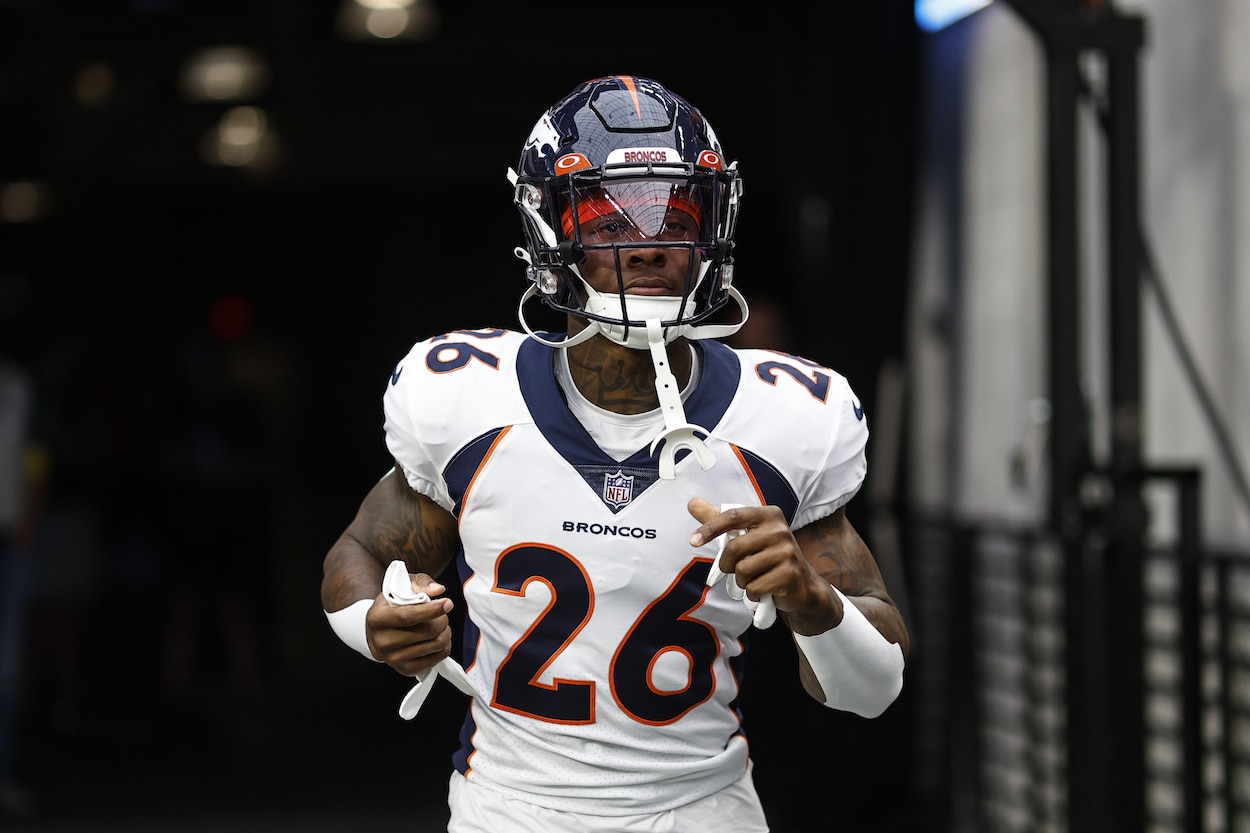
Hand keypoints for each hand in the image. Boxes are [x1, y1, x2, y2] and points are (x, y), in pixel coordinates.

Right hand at [365, 572, 454, 676]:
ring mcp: (393, 659)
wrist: (379, 631)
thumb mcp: (402, 587)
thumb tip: (438, 590)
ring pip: (434, 645)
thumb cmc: (393, 605)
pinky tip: (438, 637)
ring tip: (440, 625)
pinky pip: (436, 659)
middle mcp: (382, 642)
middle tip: (443, 614)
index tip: (447, 603)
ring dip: (445, 632)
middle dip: (442, 620)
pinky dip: (444, 647)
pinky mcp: (405, 669)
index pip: (408, 616)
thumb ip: (421, 582)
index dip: (431, 610)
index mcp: (377, 619)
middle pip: (426, 632)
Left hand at [687, 497, 839, 627]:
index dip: (710, 528)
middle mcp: (780, 530)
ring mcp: (787, 552)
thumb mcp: (748, 534)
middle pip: (735, 547)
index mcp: (768, 515)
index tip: (693, 541)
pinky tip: (763, 589)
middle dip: (727, 564)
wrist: (802, 584)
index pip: (733, 516)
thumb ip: (721, 520)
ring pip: (743, 570)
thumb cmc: (769, 556)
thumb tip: (693, 503)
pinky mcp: (789, 574)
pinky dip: (752, 593)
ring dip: (742, 581)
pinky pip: (755, 587)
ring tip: (753, 578)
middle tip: (734, 569)